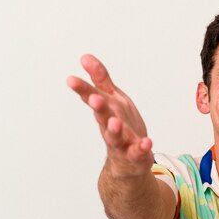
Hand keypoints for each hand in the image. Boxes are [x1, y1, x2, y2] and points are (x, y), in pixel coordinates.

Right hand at [67, 54, 152, 177]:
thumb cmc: (120, 125)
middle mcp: (110, 127)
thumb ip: (101, 79)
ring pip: (115, 137)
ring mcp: (122, 143)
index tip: (71, 79)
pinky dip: (142, 148)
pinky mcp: (135, 155)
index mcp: (105, 111)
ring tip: (115, 122)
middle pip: (102, 116)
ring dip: (115, 130)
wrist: (128, 162)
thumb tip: (85, 57)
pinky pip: (137, 152)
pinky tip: (147, 142)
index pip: (91, 98)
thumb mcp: (112, 99)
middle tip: (93, 98)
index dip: (82, 89)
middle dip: (98, 107)